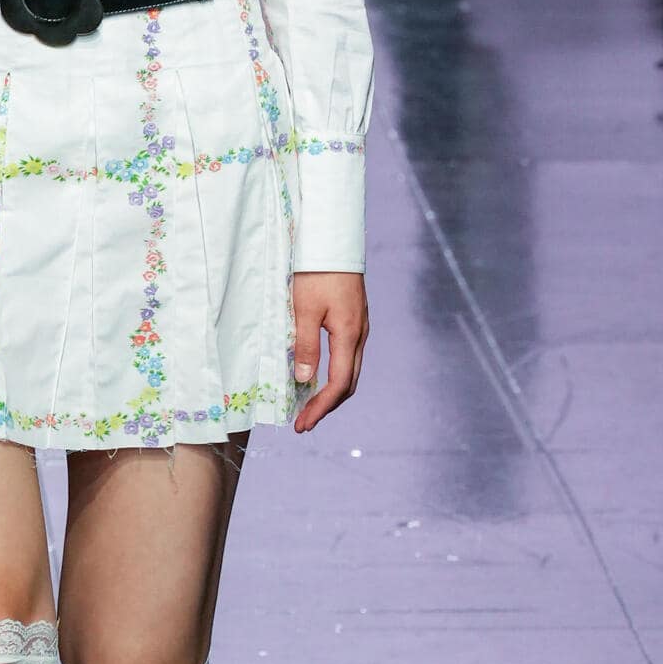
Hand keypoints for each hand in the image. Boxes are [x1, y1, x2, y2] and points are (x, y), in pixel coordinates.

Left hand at [292, 272, 368, 435]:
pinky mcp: (354, 319)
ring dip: (330, 391)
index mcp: (349, 334)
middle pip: (349, 382)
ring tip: (307, 405)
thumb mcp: (303, 308)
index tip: (302, 424)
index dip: (321, 407)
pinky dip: (333, 373)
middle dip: (326, 405)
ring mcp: (359, 326)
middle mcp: (360, 334)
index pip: (339, 383)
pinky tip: (317, 376)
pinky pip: (348, 355)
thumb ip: (305, 345)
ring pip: (350, 370)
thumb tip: (305, 380)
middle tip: (303, 422)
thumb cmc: (315, 271)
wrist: (332, 239)